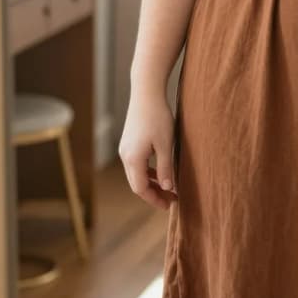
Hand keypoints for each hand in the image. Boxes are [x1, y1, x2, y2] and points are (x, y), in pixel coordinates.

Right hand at [118, 90, 177, 210]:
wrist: (146, 93)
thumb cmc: (158, 117)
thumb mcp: (166, 145)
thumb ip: (166, 168)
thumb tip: (168, 188)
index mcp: (133, 159)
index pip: (141, 189)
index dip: (155, 199)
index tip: (170, 204)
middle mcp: (126, 156)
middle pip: (137, 184)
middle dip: (154, 194)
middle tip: (172, 199)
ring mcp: (126, 149)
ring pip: (137, 174)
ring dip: (152, 183)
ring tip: (169, 188)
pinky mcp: (129, 142)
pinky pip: (137, 164)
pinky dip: (148, 171)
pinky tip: (161, 172)